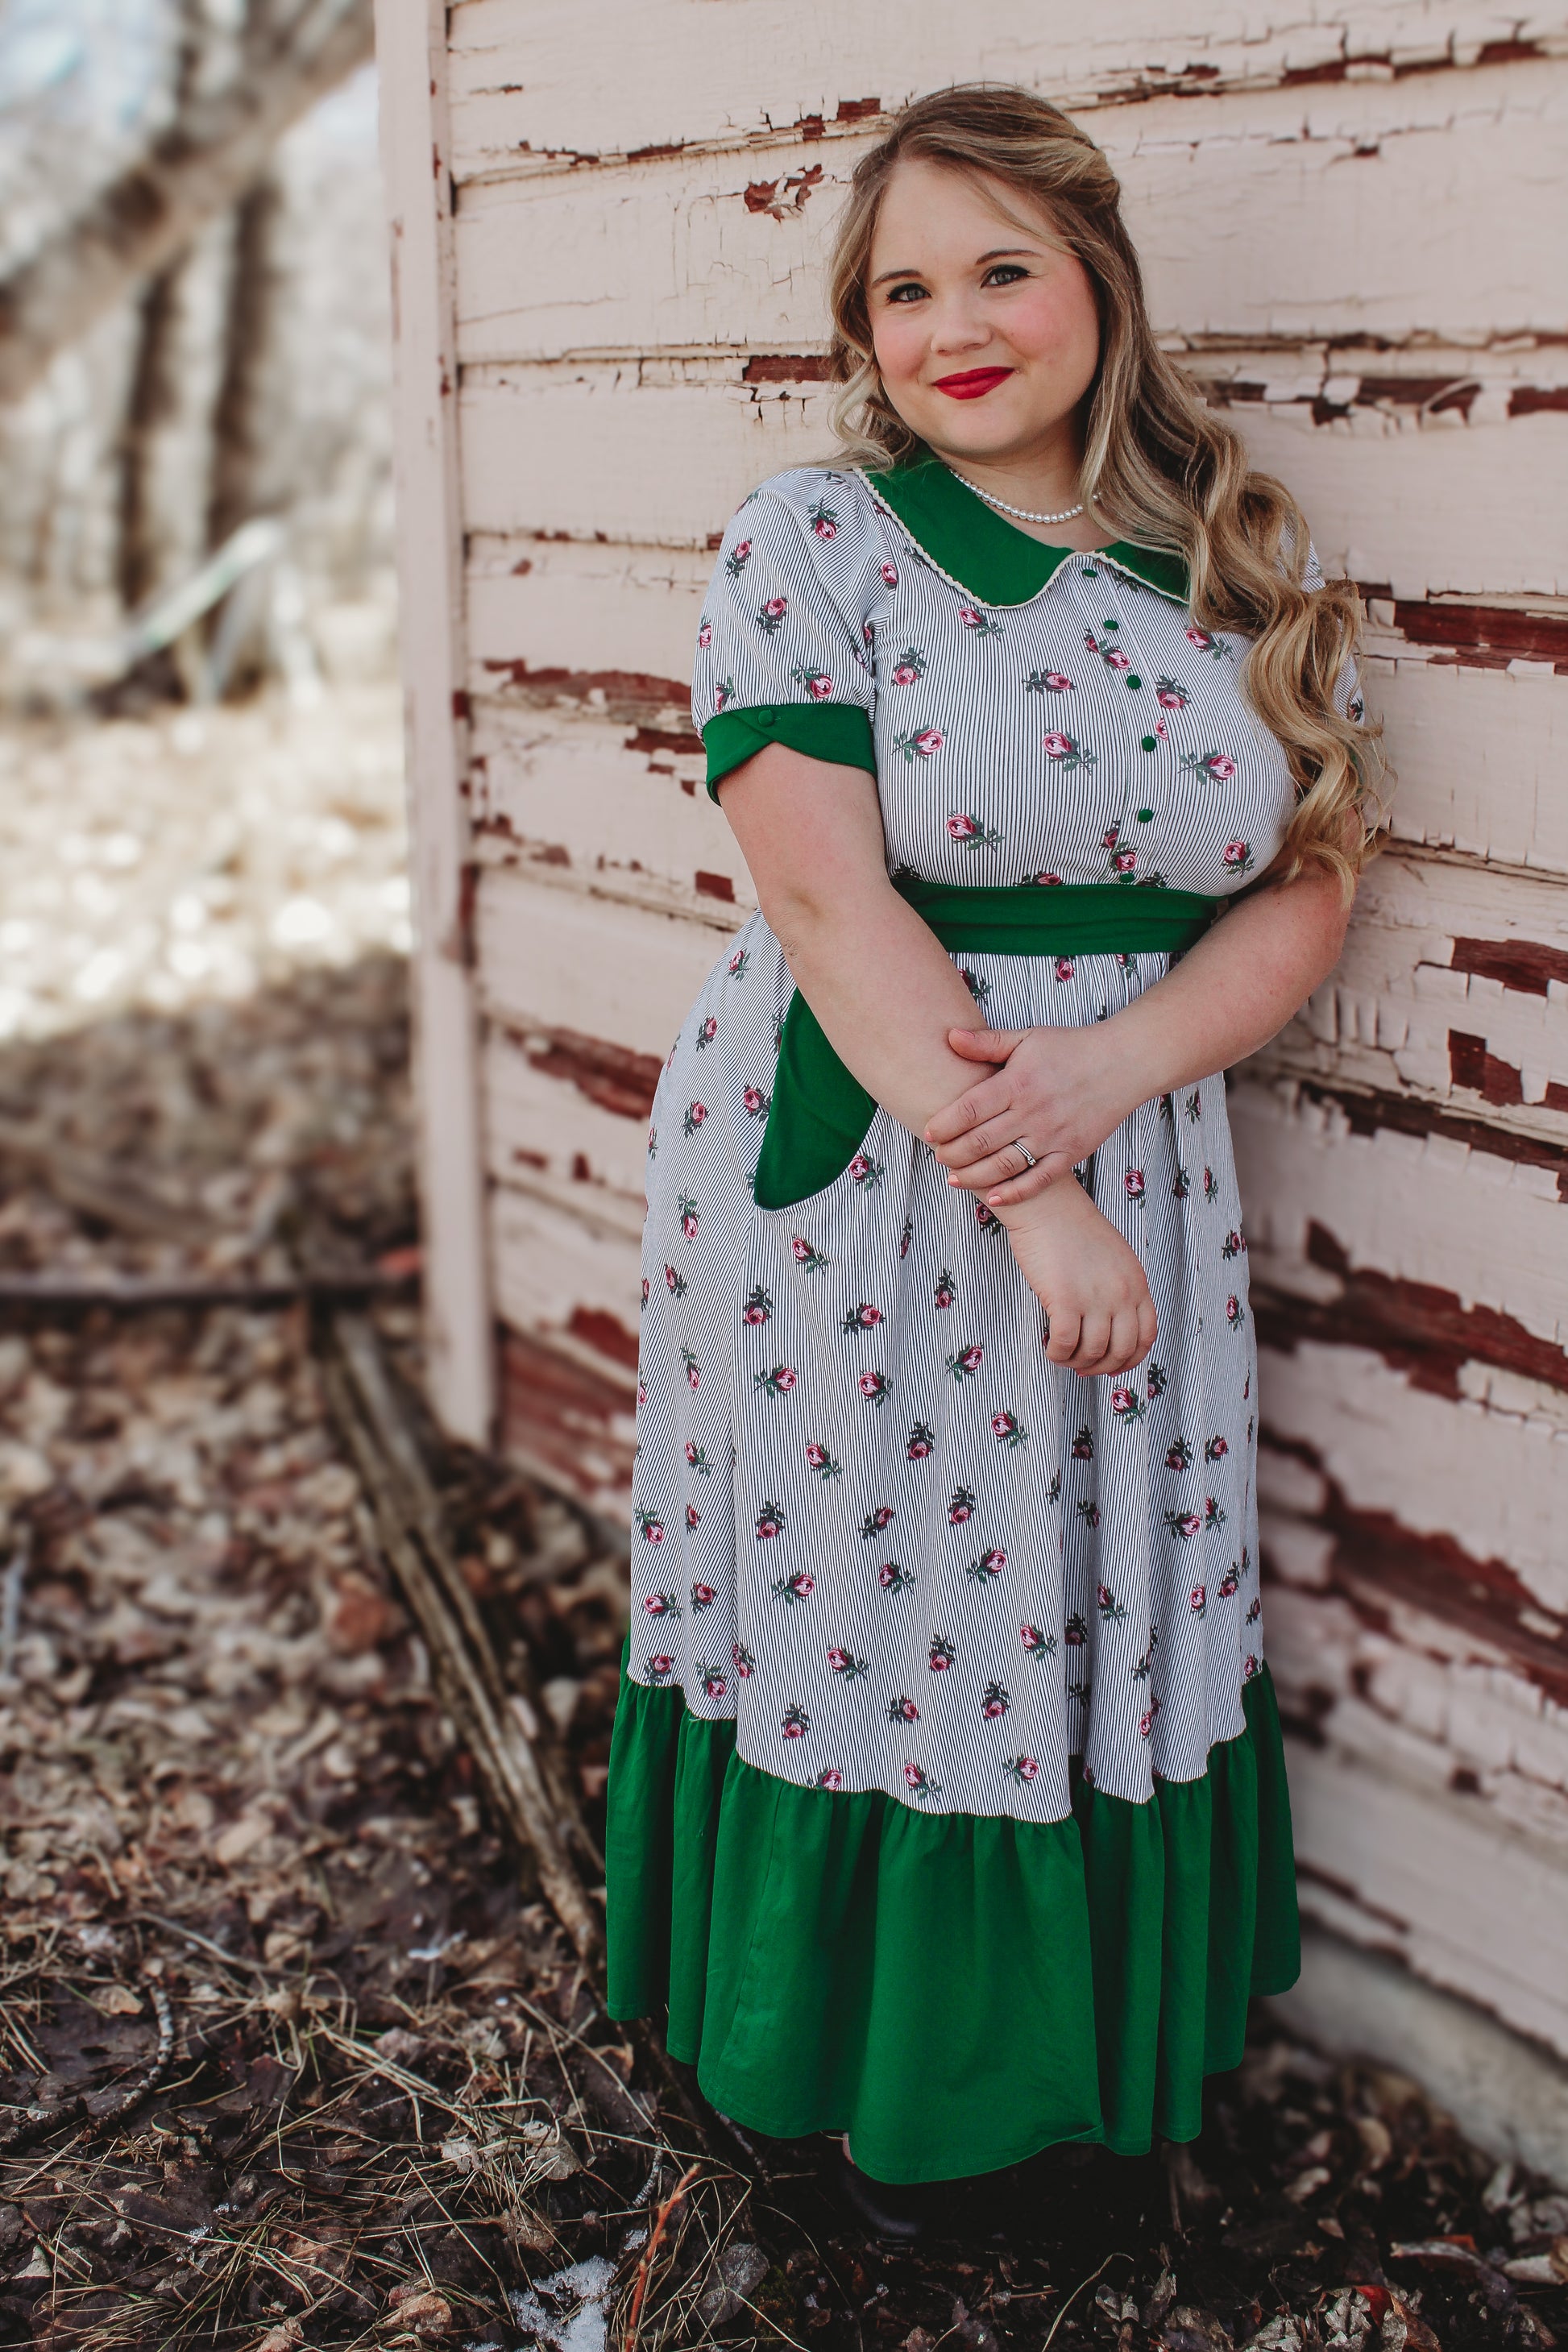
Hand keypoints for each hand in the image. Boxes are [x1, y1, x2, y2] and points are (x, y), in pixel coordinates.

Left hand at [926, 1023, 1142, 1207]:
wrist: (1124, 1063)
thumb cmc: (1071, 1048)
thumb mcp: (1027, 1038)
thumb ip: (987, 1043)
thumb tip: (949, 1037)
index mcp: (1017, 1082)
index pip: (969, 1109)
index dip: (944, 1124)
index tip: (929, 1132)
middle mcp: (1033, 1112)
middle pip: (980, 1141)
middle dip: (952, 1154)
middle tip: (937, 1156)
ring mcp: (1053, 1136)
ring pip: (1003, 1166)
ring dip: (973, 1176)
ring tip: (954, 1178)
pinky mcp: (1071, 1153)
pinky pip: (1038, 1180)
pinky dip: (1013, 1192)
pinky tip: (992, 1198)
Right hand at [998, 1181, 1155, 1375]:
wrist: (1048, 1205)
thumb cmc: (1073, 1228)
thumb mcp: (1114, 1258)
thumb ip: (1119, 1289)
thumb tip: (1109, 1326)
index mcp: (1137, 1283)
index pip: (1146, 1337)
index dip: (1129, 1360)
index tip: (1111, 1365)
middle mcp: (1122, 1293)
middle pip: (1121, 1350)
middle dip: (1101, 1367)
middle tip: (1083, 1367)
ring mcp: (1095, 1297)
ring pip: (1093, 1351)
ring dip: (1076, 1362)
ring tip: (1063, 1356)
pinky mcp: (1066, 1299)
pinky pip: (1066, 1344)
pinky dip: (1058, 1354)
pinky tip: (1051, 1349)